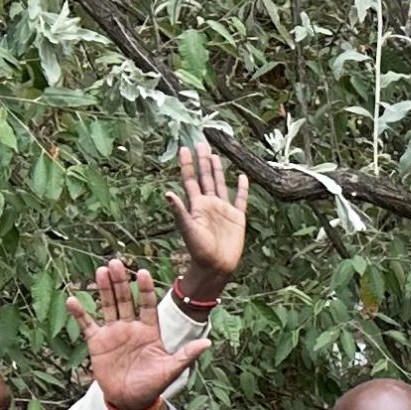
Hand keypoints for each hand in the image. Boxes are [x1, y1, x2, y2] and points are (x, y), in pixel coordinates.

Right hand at [72, 259, 215, 409]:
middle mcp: (131, 327)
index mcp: (149, 330)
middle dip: (121, 282)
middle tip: (116, 262)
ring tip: (100, 271)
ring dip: (104, 289)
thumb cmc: (153, 385)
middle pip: (125, 299)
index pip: (148, 305)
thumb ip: (186, 354)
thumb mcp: (171, 369)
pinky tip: (73, 299)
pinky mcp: (97, 342)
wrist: (131, 400)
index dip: (145, 289)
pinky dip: (79, 313)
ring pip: (108, 305)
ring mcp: (113, 332)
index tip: (143, 273)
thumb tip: (208, 343)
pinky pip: (87, 324)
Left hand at [168, 142, 247, 295]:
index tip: (184, 148)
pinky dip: (242, 188)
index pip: (190, 180)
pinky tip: (242, 177)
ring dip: (218, 170)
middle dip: (202, 161)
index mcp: (197, 205)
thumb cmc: (199, 250)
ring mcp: (223, 210)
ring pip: (221, 184)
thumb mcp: (188, 229)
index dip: (187, 164)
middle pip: (205, 177)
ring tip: (215, 155)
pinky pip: (240, 199)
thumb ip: (179, 211)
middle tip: (200, 143)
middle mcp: (209, 204)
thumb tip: (167, 193)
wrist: (216, 266)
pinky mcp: (237, 218)